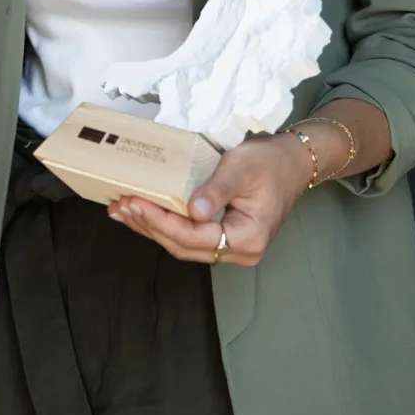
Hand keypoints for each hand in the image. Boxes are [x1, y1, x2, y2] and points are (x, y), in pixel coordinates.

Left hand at [109, 132, 313, 266]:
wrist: (293, 162)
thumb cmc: (269, 162)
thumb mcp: (241, 168)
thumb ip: (217, 190)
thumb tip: (193, 211)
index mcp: (248, 238)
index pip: (195, 236)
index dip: (162, 221)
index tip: (136, 201)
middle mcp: (240, 252)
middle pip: (184, 246)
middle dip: (150, 226)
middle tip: (121, 205)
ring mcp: (232, 249)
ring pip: (183, 245)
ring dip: (152, 227)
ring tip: (122, 210)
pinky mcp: (224, 238)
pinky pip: (189, 237)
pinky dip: (165, 225)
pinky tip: (143, 213)